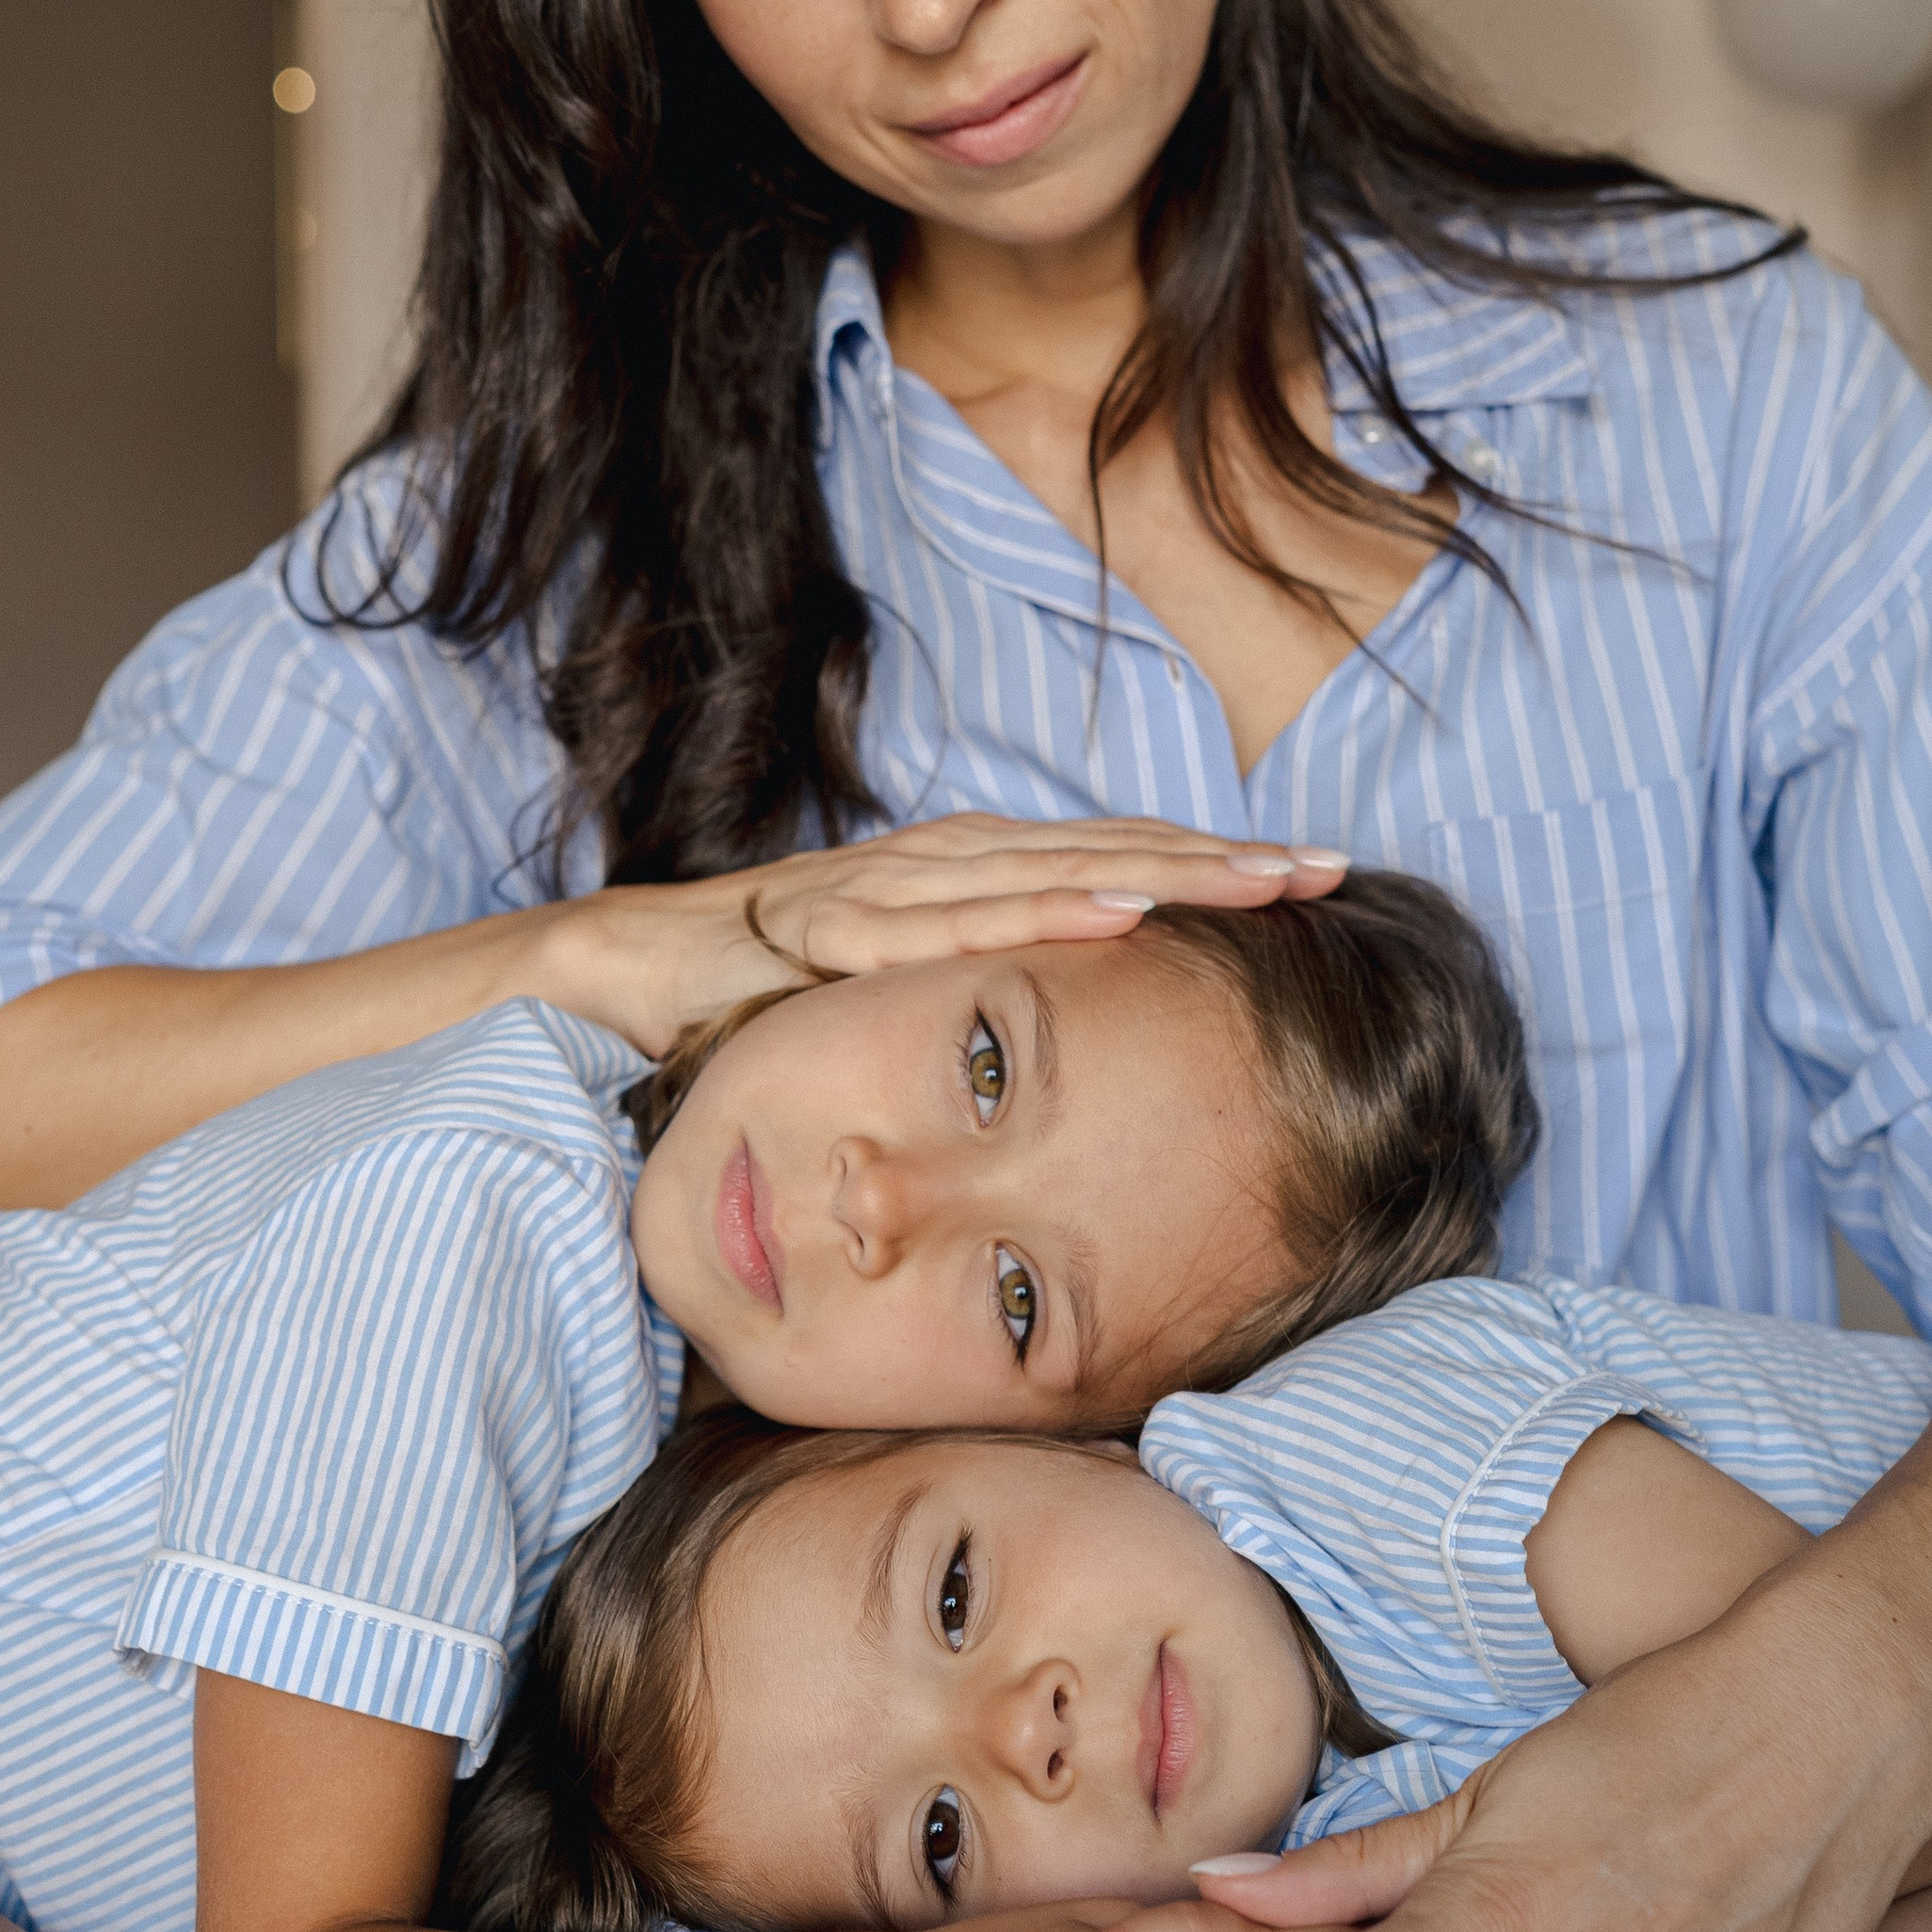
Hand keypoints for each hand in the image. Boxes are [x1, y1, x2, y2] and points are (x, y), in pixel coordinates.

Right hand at [533, 815, 1347, 1055]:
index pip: (1102, 865)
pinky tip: (1117, 912)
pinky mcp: (826, 926)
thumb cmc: (748, 1003)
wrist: (603, 978)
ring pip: (1041, 871)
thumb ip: (964, 1024)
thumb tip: (1051, 1079)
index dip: (1206, 869)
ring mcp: (878, 887)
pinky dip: (1037, 910)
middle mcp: (929, 866)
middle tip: (1328, 869)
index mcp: (953, 884)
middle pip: (1097, 852)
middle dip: (1216, 860)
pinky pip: (945, 920)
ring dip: (1158, 872)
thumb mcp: (882, 1017)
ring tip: (1259, 880)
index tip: (1313, 880)